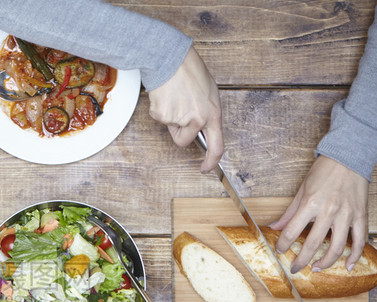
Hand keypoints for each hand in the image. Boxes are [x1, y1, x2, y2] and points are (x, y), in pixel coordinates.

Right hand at [148, 46, 222, 171]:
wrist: (171, 58)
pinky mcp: (162, 115)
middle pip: (184, 141)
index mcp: (213, 115)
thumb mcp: (209, 94)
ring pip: (170, 128)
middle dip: (179, 132)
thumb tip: (200, 129)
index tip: (205, 168)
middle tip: (179, 111)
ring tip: (174, 96)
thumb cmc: (190, 71)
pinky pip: (160, 118)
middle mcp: (197, 120)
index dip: (211, 162)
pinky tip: (166, 94)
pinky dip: (160, 109)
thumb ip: (206, 114)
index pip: (217, 147)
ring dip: (170, 117)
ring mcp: (179, 119)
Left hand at [270, 156, 368, 272]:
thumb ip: (290, 212)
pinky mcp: (361, 215)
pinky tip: (347, 266)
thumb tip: (275, 227)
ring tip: (316, 269)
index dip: (284, 245)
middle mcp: (329, 211)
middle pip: (313, 244)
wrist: (349, 156)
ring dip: (325, 262)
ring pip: (337, 247)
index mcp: (311, 203)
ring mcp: (347, 214)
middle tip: (295, 268)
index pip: (292, 232)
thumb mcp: (302, 189)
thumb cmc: (324, 171)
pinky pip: (360, 240)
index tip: (280, 251)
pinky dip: (355, 256)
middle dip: (301, 260)